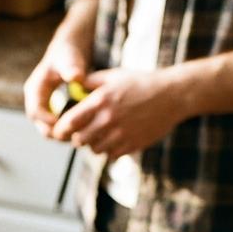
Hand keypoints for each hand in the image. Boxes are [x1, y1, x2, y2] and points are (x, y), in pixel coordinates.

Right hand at [23, 38, 88, 137]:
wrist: (68, 52)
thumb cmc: (68, 53)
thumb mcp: (69, 58)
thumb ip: (72, 68)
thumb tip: (76, 77)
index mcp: (34, 88)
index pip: (35, 111)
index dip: (47, 121)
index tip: (64, 125)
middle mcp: (35, 99)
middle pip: (39, 124)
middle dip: (54, 132)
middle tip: (73, 137)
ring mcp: (42, 106)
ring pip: (46, 127)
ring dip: (60, 134)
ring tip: (78, 136)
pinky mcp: (51, 109)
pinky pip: (55, 125)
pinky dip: (65, 130)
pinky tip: (81, 131)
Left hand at [51, 68, 184, 158]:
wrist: (172, 95)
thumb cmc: (141, 83)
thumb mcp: (114, 76)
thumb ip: (91, 82)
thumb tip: (72, 85)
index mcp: (100, 101)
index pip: (68, 123)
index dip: (60, 130)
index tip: (60, 131)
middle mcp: (108, 119)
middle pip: (79, 141)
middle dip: (77, 138)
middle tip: (81, 133)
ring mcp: (121, 135)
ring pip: (94, 150)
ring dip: (93, 144)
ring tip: (101, 134)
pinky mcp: (132, 145)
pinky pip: (111, 155)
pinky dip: (109, 150)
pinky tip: (115, 139)